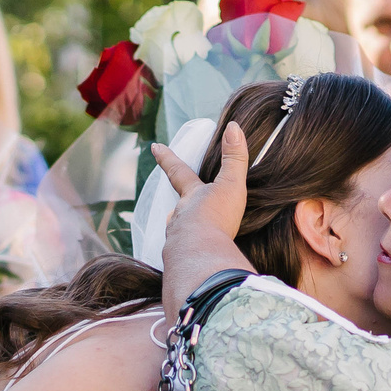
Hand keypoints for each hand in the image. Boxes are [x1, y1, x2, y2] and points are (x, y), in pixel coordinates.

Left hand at [152, 122, 251, 307]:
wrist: (200, 257)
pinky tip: (193, 263)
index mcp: (192, 198)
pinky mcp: (180, 263)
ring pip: (177, 234)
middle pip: (176, 208)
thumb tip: (233, 126)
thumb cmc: (216, 218)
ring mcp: (177, 241)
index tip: (155, 147)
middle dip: (179, 207)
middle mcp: (180, 218)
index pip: (178, 172)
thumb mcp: (230, 185)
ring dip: (183, 234)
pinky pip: (183, 258)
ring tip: (189, 239)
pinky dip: (188, 258)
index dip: (167, 158)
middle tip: (176, 208)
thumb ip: (235, 158)